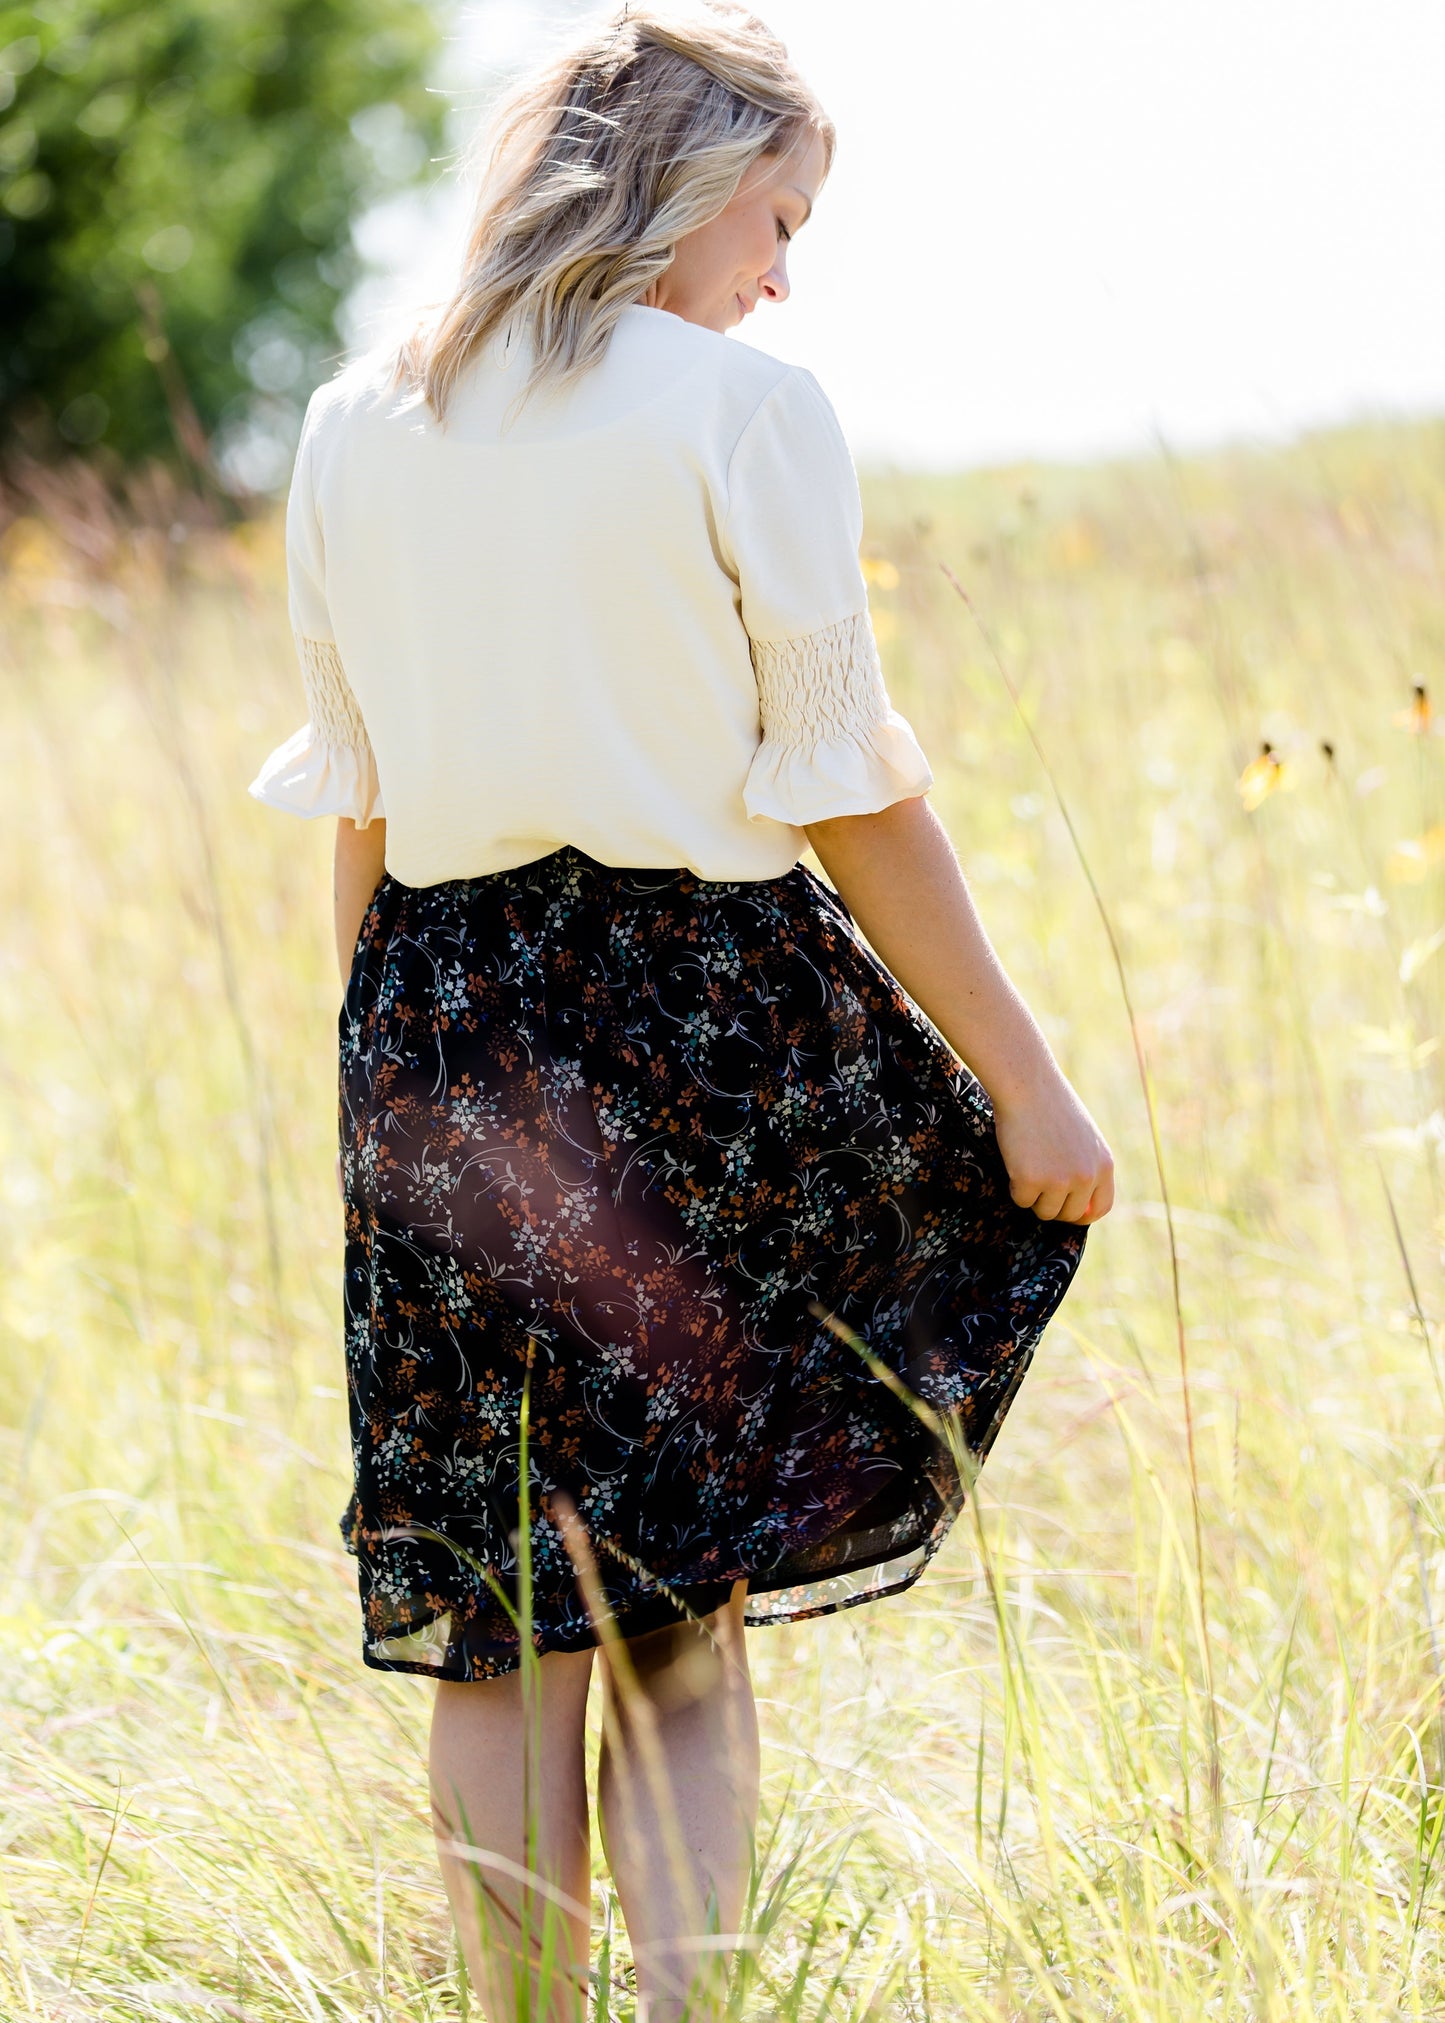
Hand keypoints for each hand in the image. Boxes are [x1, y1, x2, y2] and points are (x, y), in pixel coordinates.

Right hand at [991, 1070, 1114, 1224]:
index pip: (1101, 1207)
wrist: (1028, 1085)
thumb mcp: (1083, 1137)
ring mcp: (1059, 1181)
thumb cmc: (1051, 1105)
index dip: (1083, 1214)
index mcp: (1103, 1165)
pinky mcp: (1031, 1180)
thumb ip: (1086, 1166)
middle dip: (1052, 1205)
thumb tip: (1076, 1202)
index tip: (1067, 1212)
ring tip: (1027, 1165)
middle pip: (1069, 1214)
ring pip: (1044, 1211)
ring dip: (1033, 1196)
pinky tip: (1016, 1159)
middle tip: (1038, 1186)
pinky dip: (1014, 1186)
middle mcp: (1086, 1177)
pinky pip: (1021, 1200)